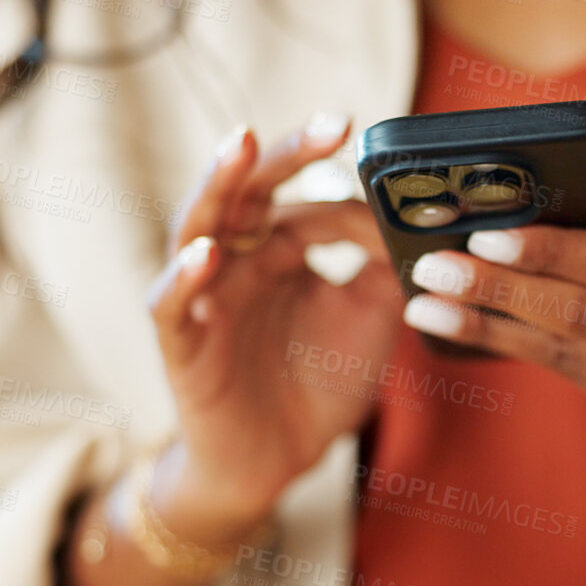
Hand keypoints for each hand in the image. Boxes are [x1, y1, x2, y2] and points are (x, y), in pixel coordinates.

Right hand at [146, 115, 400, 528]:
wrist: (278, 461)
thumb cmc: (317, 384)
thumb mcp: (370, 316)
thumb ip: (386, 262)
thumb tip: (415, 211)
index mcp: (278, 249)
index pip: (302, 195)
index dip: (334, 173)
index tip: (368, 143)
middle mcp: (236, 260)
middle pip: (249, 190)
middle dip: (284, 154)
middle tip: (330, 124)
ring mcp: (202, 296)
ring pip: (196, 225)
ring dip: (217, 184)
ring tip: (241, 145)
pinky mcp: (179, 341)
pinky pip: (170, 302)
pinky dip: (184, 275)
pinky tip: (206, 253)